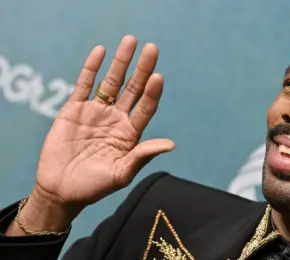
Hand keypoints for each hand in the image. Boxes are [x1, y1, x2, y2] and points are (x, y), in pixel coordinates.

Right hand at [32, 35, 173, 211]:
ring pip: (111, 82)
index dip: (153, 93)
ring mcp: (96, 112)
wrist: (61, 190)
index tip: (159, 77)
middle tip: (152, 48)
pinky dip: (91, 68)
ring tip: (130, 41)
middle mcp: (116, 119)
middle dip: (143, 69)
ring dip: (121, 62)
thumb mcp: (121, 173)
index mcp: (130, 133)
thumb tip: (171, 144)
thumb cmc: (94, 187)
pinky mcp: (74, 109)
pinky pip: (84, 84)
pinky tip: (101, 51)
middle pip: (133, 88)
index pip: (146, 107)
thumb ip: (142, 155)